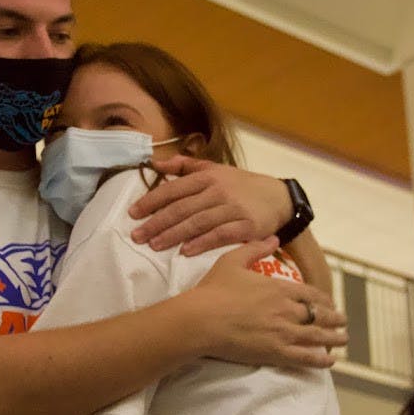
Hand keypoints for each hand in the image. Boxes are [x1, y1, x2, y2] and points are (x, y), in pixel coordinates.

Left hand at [129, 157, 291, 255]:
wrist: (280, 198)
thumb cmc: (242, 185)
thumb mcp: (216, 169)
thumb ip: (186, 165)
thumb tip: (157, 164)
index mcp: (208, 177)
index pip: (174, 189)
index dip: (152, 201)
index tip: (133, 213)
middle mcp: (218, 191)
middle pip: (182, 208)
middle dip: (157, 222)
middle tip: (137, 236)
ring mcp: (233, 208)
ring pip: (197, 222)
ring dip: (174, 234)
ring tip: (154, 245)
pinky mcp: (247, 226)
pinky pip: (220, 235)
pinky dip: (202, 243)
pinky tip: (186, 251)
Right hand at [189, 238, 342, 367]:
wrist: (200, 320)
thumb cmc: (212, 290)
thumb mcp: (232, 260)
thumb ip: (256, 248)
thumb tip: (274, 238)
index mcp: (278, 288)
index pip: (312, 294)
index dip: (324, 300)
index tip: (330, 303)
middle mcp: (286, 309)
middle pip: (320, 315)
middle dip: (335, 319)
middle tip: (343, 322)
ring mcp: (283, 332)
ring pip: (318, 336)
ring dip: (335, 338)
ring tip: (344, 340)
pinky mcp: (276, 352)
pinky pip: (306, 357)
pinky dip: (321, 359)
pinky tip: (330, 360)